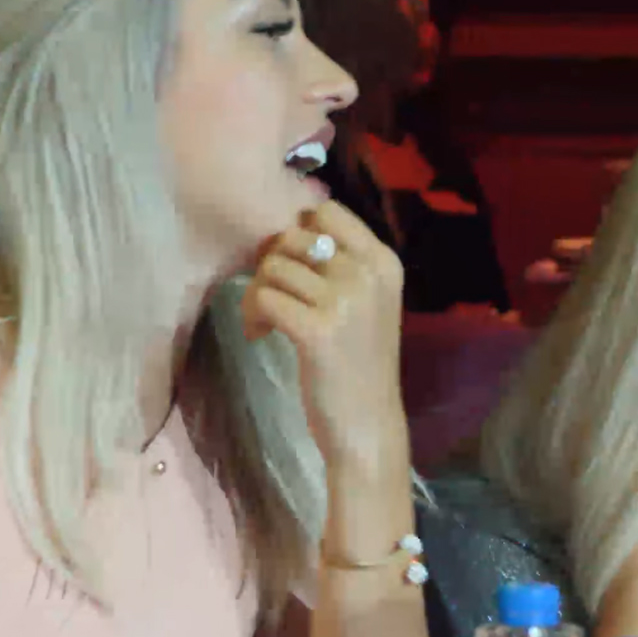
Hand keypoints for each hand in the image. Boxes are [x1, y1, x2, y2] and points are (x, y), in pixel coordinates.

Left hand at [241, 200, 409, 477]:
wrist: (368, 425)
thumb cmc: (361, 365)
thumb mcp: (367, 303)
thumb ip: (340, 265)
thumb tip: (285, 233)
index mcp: (384, 261)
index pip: (326, 211)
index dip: (297, 233)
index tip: (293, 268)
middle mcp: (368, 273)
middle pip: (293, 237)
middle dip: (271, 264)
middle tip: (271, 298)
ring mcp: (345, 301)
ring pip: (273, 266)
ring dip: (257, 292)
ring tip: (264, 322)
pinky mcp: (318, 331)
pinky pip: (264, 297)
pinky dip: (253, 315)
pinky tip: (260, 335)